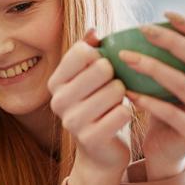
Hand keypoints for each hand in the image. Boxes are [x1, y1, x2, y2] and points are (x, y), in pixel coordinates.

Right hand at [48, 29, 131, 184]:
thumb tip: (94, 31)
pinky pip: (123, 111)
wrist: (100, 153)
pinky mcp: (90, 138)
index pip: (82, 51)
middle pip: (102, 68)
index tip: (104, 68)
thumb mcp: (89, 80)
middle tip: (114, 88)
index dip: (102, 55)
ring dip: (124, 95)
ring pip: (115, 89)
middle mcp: (58, 100)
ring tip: (116, 103)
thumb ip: (89, 53)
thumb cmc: (98, 108)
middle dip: (116, 76)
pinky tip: (120, 119)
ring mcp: (72, 121)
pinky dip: (128, 112)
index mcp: (56, 82)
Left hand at [118, 13, 184, 179]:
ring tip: (125, 56)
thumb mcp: (182, 77)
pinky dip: (145, 99)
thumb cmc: (172, 105)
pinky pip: (168, 111)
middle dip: (170, 40)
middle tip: (142, 29)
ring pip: (182, 84)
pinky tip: (126, 89)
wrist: (167, 149)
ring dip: (151, 66)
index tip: (165, 13)